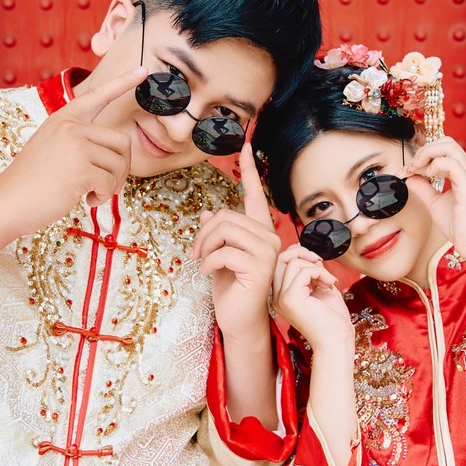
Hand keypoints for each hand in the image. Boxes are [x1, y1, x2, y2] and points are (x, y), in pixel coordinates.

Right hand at [0, 66, 147, 243]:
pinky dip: (103, 197)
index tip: (142, 70)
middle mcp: (70, 127)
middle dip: (121, 168)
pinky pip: (111, 183)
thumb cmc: (30, 182)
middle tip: (106, 185)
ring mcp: (75, 145)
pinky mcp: (80, 168)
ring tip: (91, 193)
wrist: (6, 203)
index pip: (97, 96)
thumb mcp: (50, 148)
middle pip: (122, 141)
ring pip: (120, 164)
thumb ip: (77, 141)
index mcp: (63, 119)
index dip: (122, 83)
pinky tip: (86, 200)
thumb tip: (115, 153)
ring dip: (111, 186)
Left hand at [191, 143, 280, 338]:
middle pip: (226, 215)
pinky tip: (208, 273)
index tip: (246, 146)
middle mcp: (269, 237)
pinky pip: (224, 252)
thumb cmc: (229, 288)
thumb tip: (207, 211)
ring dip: (205, 247)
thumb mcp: (217, 255)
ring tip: (202, 262)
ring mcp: (268, 252)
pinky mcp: (260, 267)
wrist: (238, 319)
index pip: (256, 194)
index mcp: (259, 231)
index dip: (250, 170)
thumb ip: (217, 233)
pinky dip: (208, 262)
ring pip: (224, 229)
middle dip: (204, 233)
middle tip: (196, 253)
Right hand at [272, 245, 354, 352]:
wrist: (337, 340)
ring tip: (327, 280)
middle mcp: (276, 296)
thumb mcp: (319, 286)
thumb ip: (310, 270)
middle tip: (320, 264)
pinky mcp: (290, 298)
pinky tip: (329, 284)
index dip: (299, 255)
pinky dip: (321, 272)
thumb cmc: (332, 318)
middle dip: (303, 253)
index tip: (317, 264)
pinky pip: (303, 271)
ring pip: (292, 262)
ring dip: (315, 265)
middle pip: (281, 258)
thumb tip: (305, 252)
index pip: (281, 262)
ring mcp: (281, 298)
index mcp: (281, 294)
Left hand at [404, 137, 465, 300]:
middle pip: (447, 142)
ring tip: (416, 170)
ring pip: (449, 147)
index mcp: (465, 173)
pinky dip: (435, 165)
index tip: (408, 170)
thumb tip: (409, 176)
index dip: (423, 154)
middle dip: (424, 150)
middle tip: (411, 167)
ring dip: (427, 155)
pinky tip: (428, 177)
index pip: (445, 149)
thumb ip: (423, 188)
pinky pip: (452, 164)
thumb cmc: (462, 228)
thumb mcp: (436, 203)